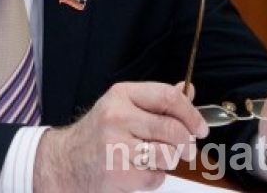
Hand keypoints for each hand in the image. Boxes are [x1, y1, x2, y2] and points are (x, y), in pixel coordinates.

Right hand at [33, 81, 208, 191]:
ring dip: (171, 161)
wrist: (65, 161)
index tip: (200, 127)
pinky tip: (138, 170)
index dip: (191, 113)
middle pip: (172, 129)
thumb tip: (188, 89)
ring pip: (168, 155)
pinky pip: (155, 177)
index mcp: (122, 94)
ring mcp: (115, 144)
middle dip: (188, 143)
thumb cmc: (98, 133)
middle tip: (188, 149)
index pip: (167, 97)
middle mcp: (117, 115)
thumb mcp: (122, 106)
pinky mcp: (117, 172)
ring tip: (157, 158)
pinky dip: (154, 177)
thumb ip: (156, 100)